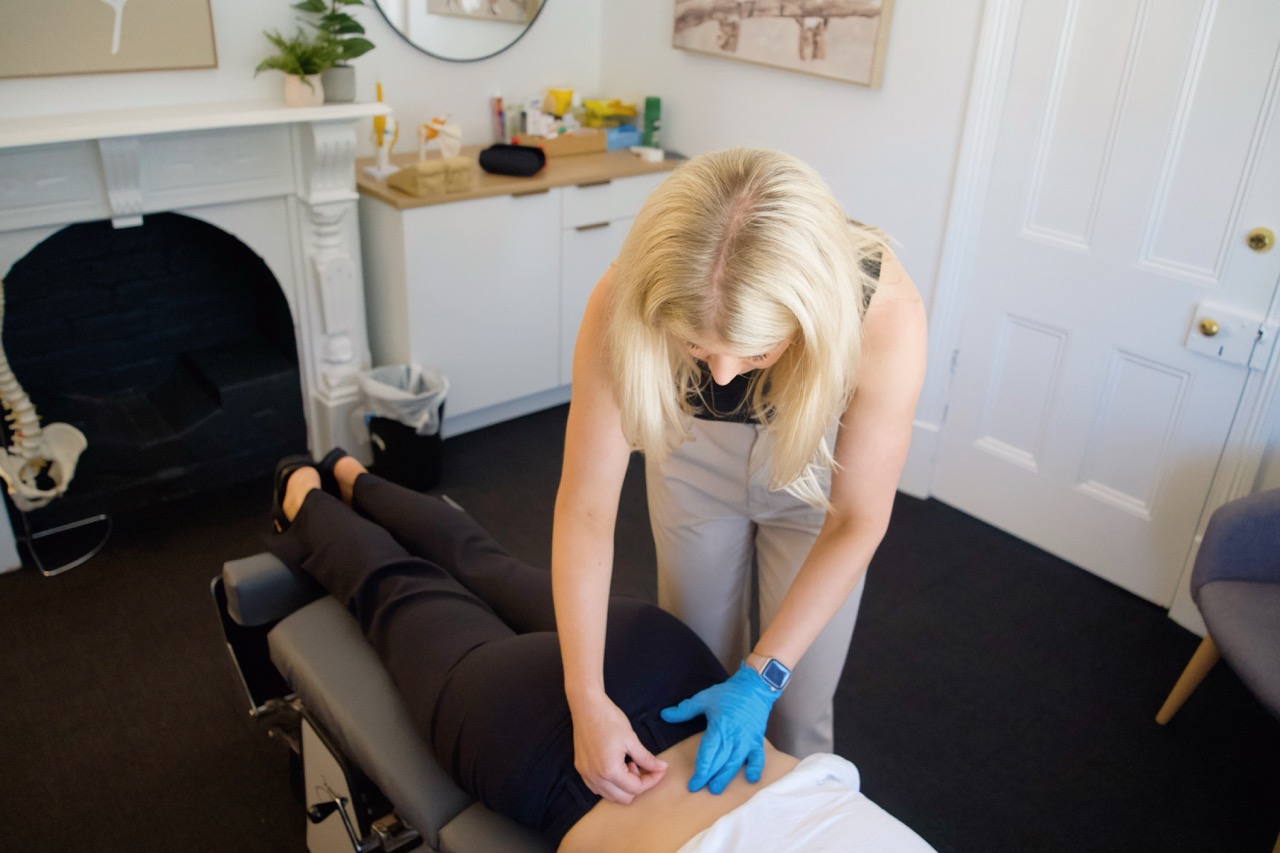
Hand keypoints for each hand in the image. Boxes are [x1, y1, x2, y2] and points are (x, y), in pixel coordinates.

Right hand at [571, 692, 666, 803]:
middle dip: (637, 785)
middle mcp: (596, 777)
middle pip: (624, 798)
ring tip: (627, 764)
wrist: (587, 706)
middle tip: (641, 766)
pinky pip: (598, 788)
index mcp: (610, 771)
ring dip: (623, 786)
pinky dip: (610, 784)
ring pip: (610, 796)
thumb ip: (647, 759)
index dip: (652, 780)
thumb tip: (662, 768)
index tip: (660, 769)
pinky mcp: (581, 769)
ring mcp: (586, 774)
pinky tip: (615, 765)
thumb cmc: (609, 719)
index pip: (636, 788)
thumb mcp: (631, 739)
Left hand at [660, 663, 780, 794]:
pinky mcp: (757, 741)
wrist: (754, 687)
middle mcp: (733, 737)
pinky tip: (750, 780)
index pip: (708, 754)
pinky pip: (757, 758)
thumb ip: (684, 710)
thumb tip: (665, 715)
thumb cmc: (729, 693)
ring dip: (726, 777)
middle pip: (720, 762)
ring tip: (716, 789)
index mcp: (719, 728)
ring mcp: (746, 740)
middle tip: (700, 788)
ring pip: (735, 763)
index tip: (693, 783)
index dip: (700, 770)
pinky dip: (755, 769)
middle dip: (709, 777)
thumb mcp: (704, 698)